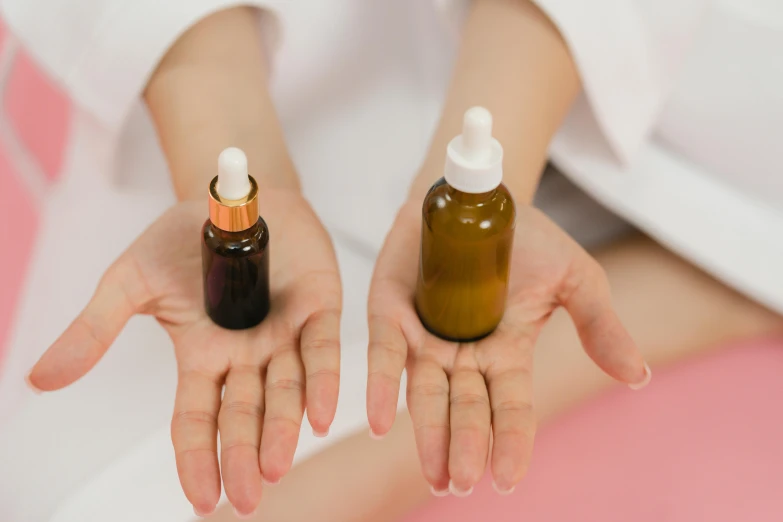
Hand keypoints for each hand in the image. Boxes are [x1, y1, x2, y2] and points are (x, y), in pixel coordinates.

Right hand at [26, 190, 341, 515]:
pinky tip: (321, 414)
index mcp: (202, 356)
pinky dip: (322, 381)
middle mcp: (245, 355)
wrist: (229, 196)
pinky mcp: (318, 309)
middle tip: (247, 498)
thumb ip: (94, 330)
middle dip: (243, 456)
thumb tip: (39, 380)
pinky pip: (322, 350)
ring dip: (283, 429)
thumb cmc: (182, 240)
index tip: (204, 501)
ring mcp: (284, 334)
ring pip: (285, 391)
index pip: (198, 419)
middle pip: (244, 415)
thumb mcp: (131, 281)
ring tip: (276, 465)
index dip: (199, 459)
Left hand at [366, 199, 647, 494]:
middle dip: (464, 445)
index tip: (507, 479)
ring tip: (434, 474)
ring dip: (428, 434)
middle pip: (466, 408)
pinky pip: (385, 356)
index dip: (510, 442)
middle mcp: (465, 355)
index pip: (511, 407)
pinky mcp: (390, 314)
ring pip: (425, 394)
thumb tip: (638, 376)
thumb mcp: (574, 278)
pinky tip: (378, 422)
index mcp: (508, 353)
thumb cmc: (529, 240)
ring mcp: (426, 337)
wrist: (480, 199)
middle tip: (461, 482)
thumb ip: (599, 325)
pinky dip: (380, 388)